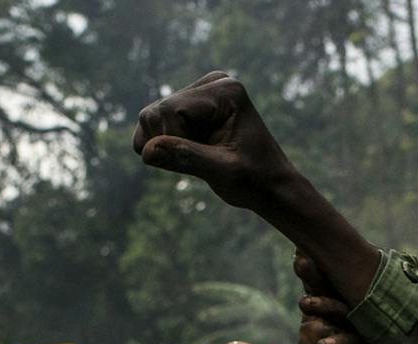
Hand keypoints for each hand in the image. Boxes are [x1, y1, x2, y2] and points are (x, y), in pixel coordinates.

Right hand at [133, 72, 300, 211]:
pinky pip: (154, 124)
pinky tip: (192, 153)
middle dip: (167, 144)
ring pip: (150, 119)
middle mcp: (211, 83)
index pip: (171, 110)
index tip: (201, 163)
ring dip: (165, 146)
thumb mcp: (223, 173)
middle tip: (201, 163)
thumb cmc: (255, 181)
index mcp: (226, 91)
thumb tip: (147, 151)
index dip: (172, 142)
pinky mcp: (190, 107)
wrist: (271, 187)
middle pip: (156, 112)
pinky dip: (163, 145)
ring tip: (200, 158)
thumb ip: (187, 158)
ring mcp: (199, 93)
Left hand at [224, 264, 388, 343]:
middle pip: (331, 298)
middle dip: (320, 278)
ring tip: (305, 306)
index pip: (312, 298)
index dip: (308, 275)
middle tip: (304, 259)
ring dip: (329, 309)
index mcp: (315, 337)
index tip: (297, 252)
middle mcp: (336, 338)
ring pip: (348, 319)